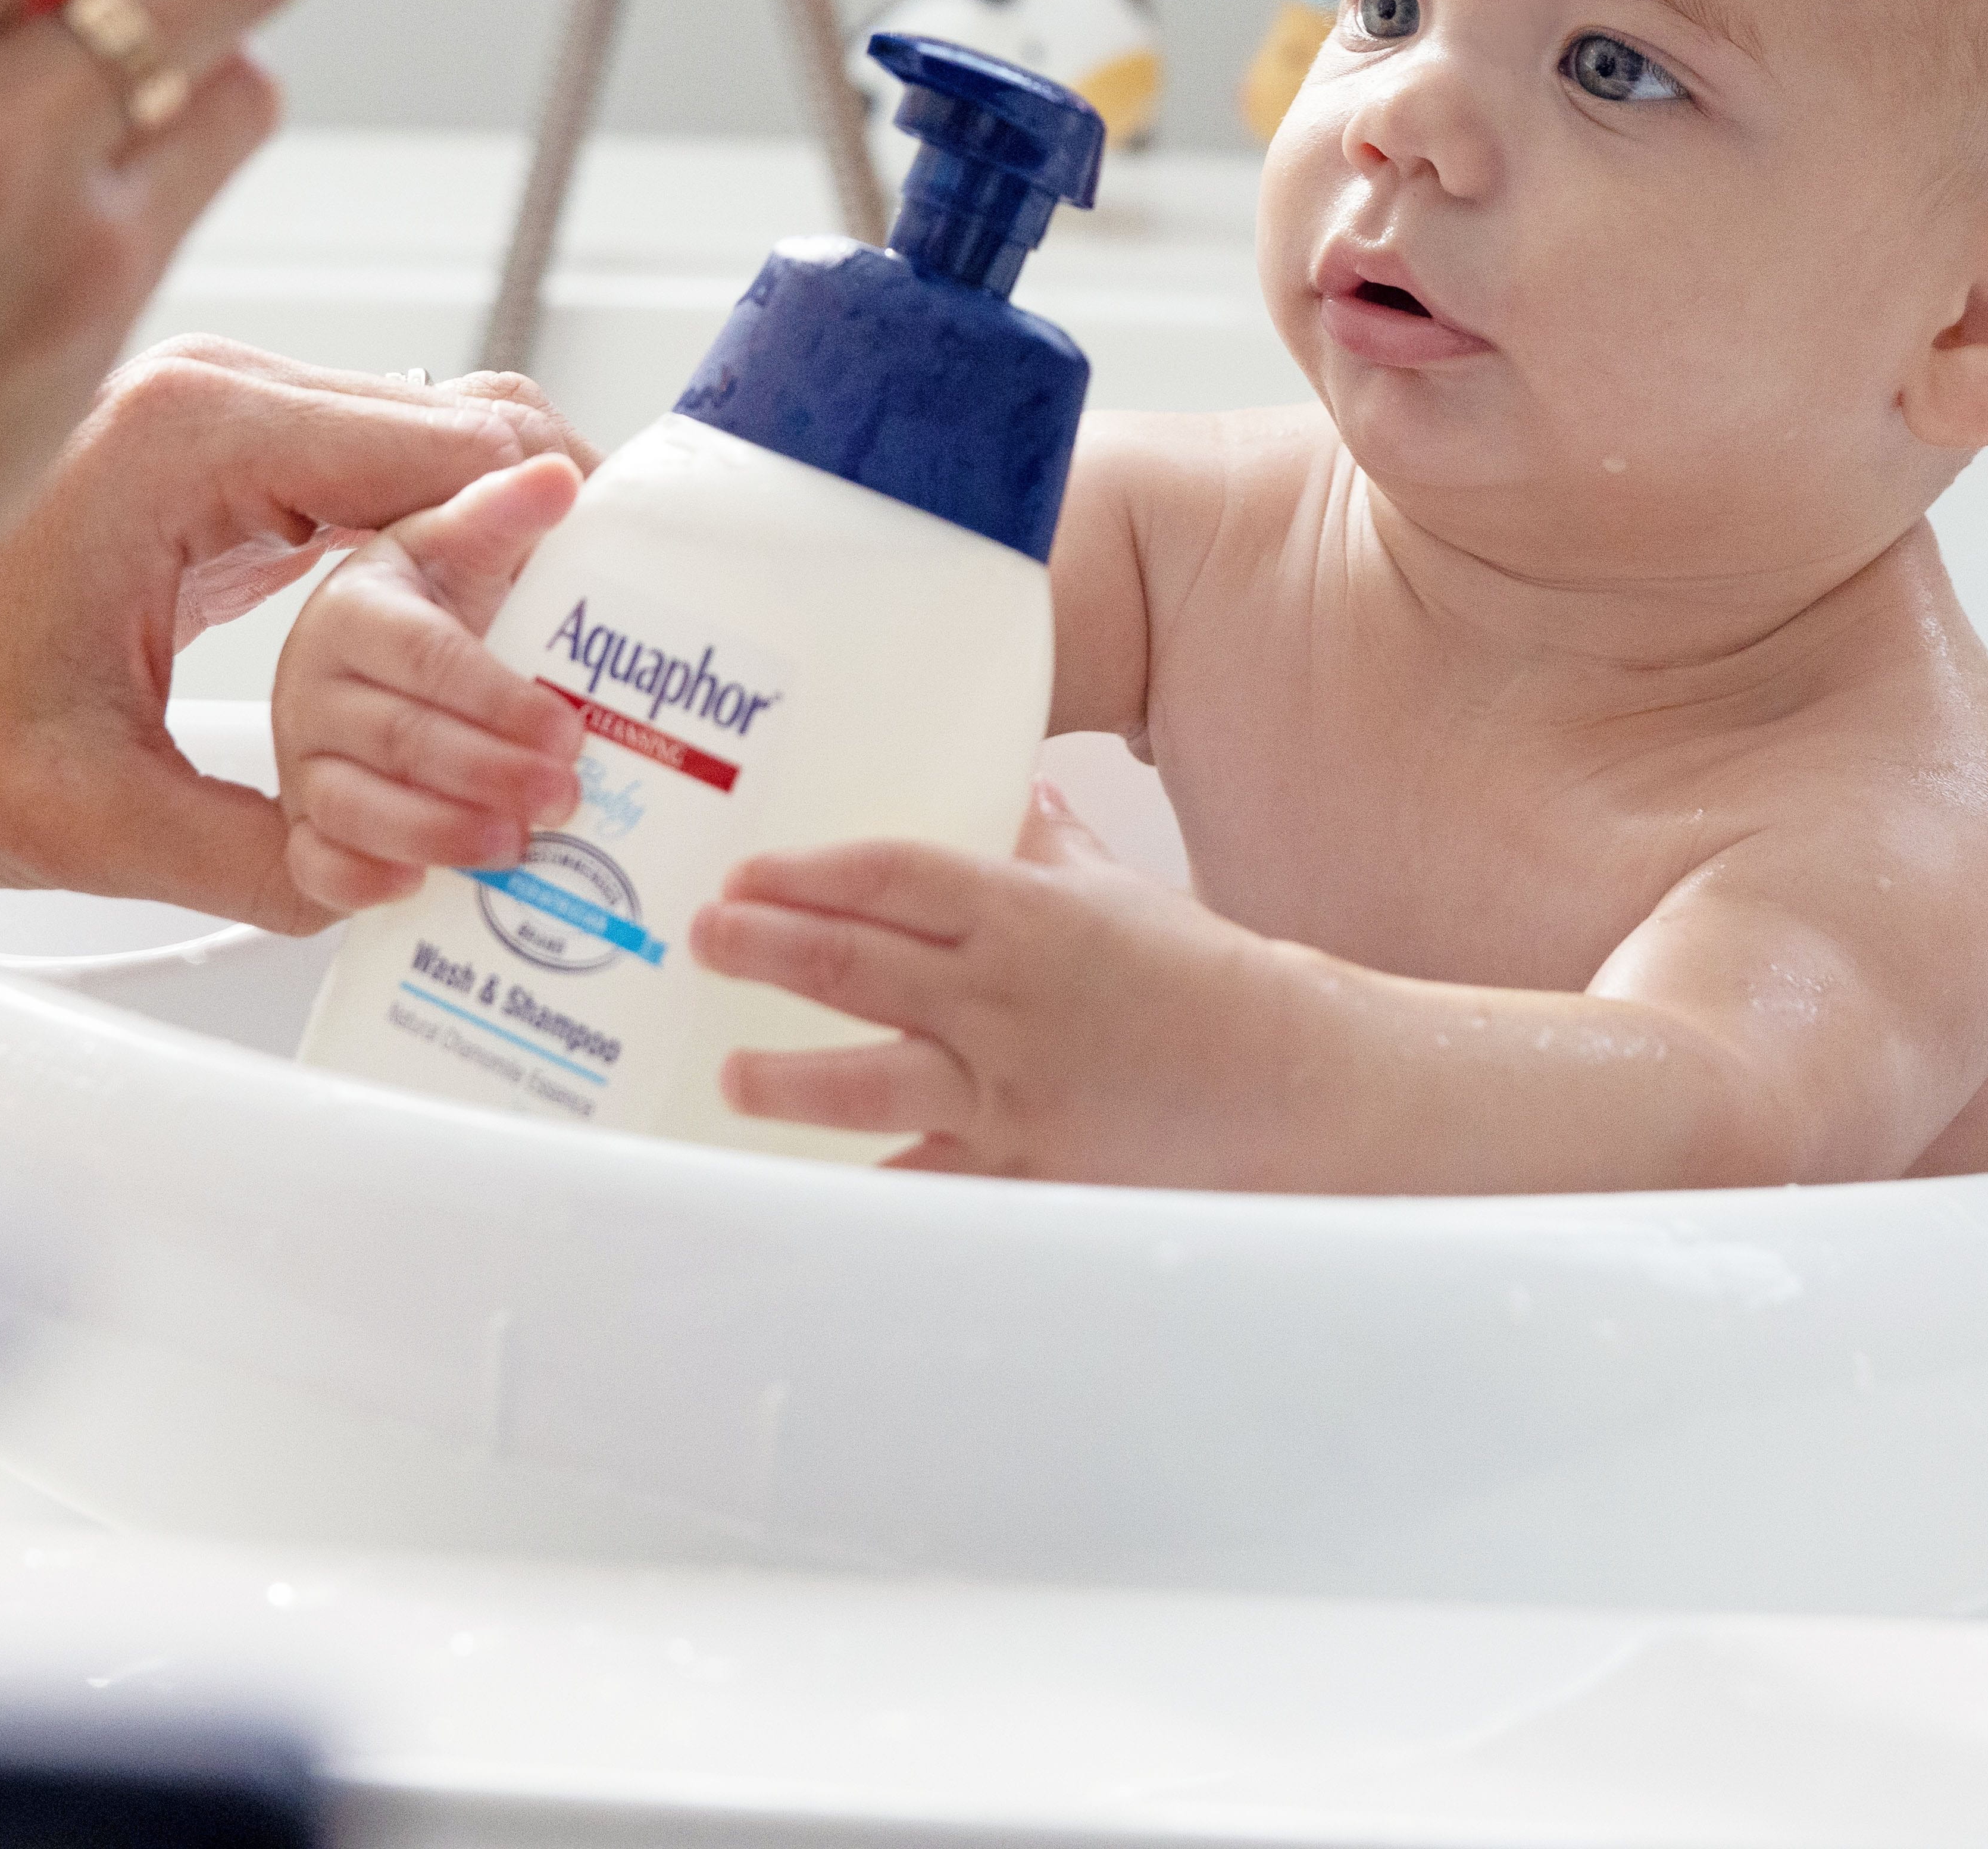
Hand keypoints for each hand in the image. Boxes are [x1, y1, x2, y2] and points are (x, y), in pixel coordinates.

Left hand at [0, 341, 586, 932]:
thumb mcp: (83, 817)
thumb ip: (265, 856)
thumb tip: (407, 881)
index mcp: (198, 438)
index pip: (472, 444)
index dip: (567, 545)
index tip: (612, 643)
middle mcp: (214, 394)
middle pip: (475, 425)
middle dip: (552, 550)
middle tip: (592, 674)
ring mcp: (206, 415)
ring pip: (430, 444)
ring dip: (489, 553)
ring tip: (525, 675)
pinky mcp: (196, 459)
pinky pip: (362, 473)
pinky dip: (423, 548)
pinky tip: (434, 645)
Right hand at [270, 455, 591, 916]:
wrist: (398, 663)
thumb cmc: (438, 606)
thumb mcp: (466, 547)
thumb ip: (503, 514)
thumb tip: (556, 480)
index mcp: (356, 610)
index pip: (425, 656)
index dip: (497, 699)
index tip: (566, 729)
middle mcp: (314, 685)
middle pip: (396, 737)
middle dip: (486, 772)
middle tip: (562, 797)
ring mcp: (302, 758)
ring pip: (350, 805)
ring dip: (436, 832)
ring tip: (512, 846)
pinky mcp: (301, 823)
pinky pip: (308, 865)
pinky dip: (356, 882)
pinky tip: (413, 887)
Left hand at [693, 783, 1310, 1181]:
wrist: (1286, 1078)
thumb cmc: (1202, 977)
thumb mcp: (1119, 892)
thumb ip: (1051, 845)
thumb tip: (1017, 791)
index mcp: (1026, 914)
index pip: (892, 875)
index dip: (808, 872)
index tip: (746, 873)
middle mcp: (1003, 998)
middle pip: (857, 966)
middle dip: (767, 950)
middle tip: (701, 937)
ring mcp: (1008, 1091)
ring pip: (870, 1082)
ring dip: (786, 1078)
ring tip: (730, 1073)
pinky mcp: (1024, 1171)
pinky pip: (924, 1185)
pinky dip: (866, 1192)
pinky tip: (804, 1195)